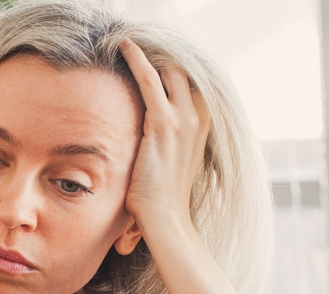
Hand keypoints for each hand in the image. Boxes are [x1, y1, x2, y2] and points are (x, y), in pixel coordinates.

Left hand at [118, 39, 210, 239]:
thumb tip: (151, 134)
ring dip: (149, 53)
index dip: (175, 69)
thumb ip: (168, 139)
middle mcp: (198, 117)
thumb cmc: (162, 195)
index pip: (193, 83)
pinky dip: (137, 60)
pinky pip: (151, 80)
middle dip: (163, 56)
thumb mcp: (172, 160)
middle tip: (138, 45)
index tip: (156, 58)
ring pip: (170, 70)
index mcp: (203, 124)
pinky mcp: (163, 123)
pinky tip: (125, 47)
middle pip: (184, 71)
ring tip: (127, 42)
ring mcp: (184, 119)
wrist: (165, 217)